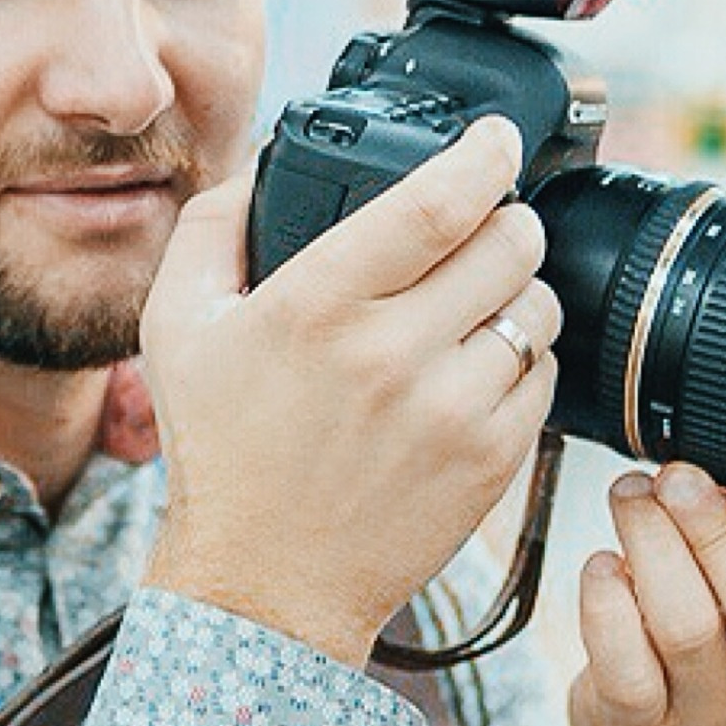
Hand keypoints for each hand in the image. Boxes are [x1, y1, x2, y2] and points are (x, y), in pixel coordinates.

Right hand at [142, 117, 560, 666]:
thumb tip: (267, 159)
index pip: (435, 202)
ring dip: (518, 293)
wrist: (264, 586)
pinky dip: (524, 362)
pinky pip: (547, 376)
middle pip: (510, 242)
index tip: (497, 139)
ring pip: (539, 307)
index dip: (485, 155)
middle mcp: (392, 353)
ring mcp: (451, 411)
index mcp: (318, 305)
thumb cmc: (222, 451)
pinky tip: (475, 372)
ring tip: (474, 310)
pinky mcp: (492, 461)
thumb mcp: (177, 326)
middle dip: (506, 222)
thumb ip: (214, 224)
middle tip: (483, 231)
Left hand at [571, 463, 725, 725]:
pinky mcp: (639, 720)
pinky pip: (623, 665)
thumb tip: (708, 468)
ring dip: (652, 543)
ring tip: (632, 497)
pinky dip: (605, 602)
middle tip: (678, 479)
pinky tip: (602, 565)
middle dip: (716, 531)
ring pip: (688, 626)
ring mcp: (709, 707)